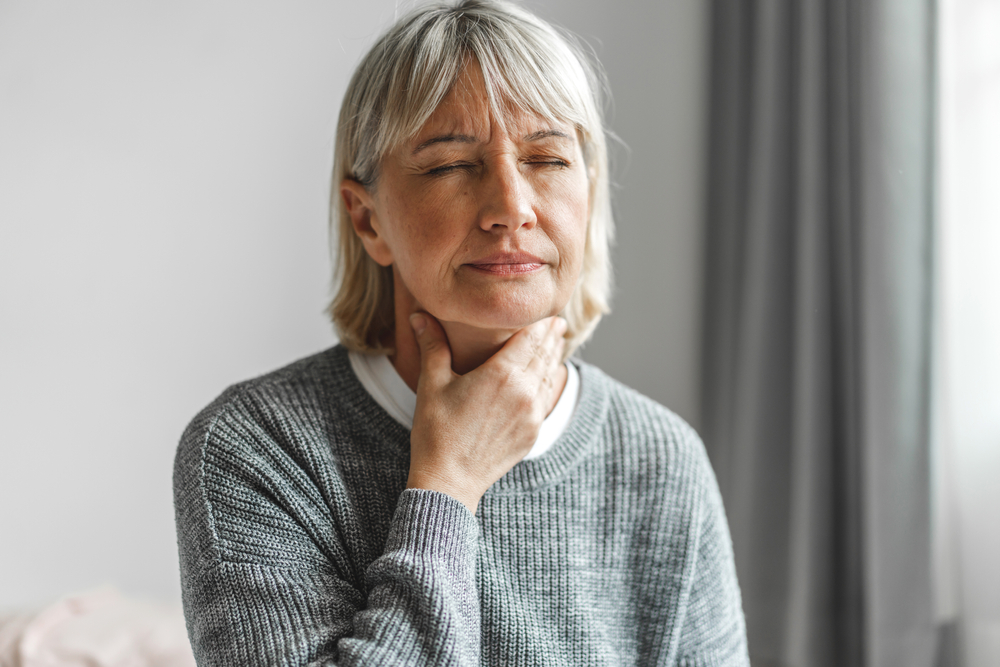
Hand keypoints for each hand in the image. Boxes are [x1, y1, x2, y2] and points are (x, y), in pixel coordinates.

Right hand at [405, 313, 567, 513]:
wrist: (450, 480)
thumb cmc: (437, 431)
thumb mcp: (432, 384)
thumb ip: (433, 345)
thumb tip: (419, 316)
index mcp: (502, 373)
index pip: (530, 337)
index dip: (541, 322)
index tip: (547, 311)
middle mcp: (524, 391)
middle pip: (544, 354)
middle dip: (551, 336)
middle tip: (557, 322)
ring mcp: (532, 414)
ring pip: (549, 376)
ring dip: (553, 357)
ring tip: (556, 343)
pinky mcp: (533, 432)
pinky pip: (546, 399)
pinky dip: (550, 382)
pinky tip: (548, 377)